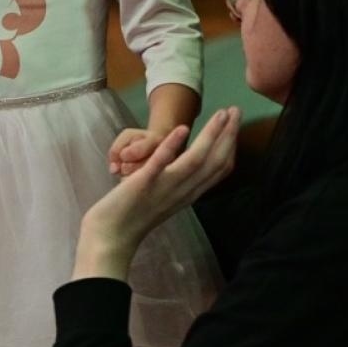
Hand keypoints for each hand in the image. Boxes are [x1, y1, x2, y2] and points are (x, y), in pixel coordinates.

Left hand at [77, 108, 241, 279]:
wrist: (111, 236)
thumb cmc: (136, 214)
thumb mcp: (166, 196)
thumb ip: (181, 182)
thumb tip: (193, 166)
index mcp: (189, 194)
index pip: (219, 169)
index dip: (231, 145)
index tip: (236, 122)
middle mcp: (183, 192)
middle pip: (214, 162)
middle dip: (228, 135)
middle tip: (236, 110)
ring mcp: (164, 188)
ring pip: (195, 161)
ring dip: (210, 136)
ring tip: (221, 113)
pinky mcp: (143, 185)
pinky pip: (160, 164)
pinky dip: (172, 146)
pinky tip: (182, 129)